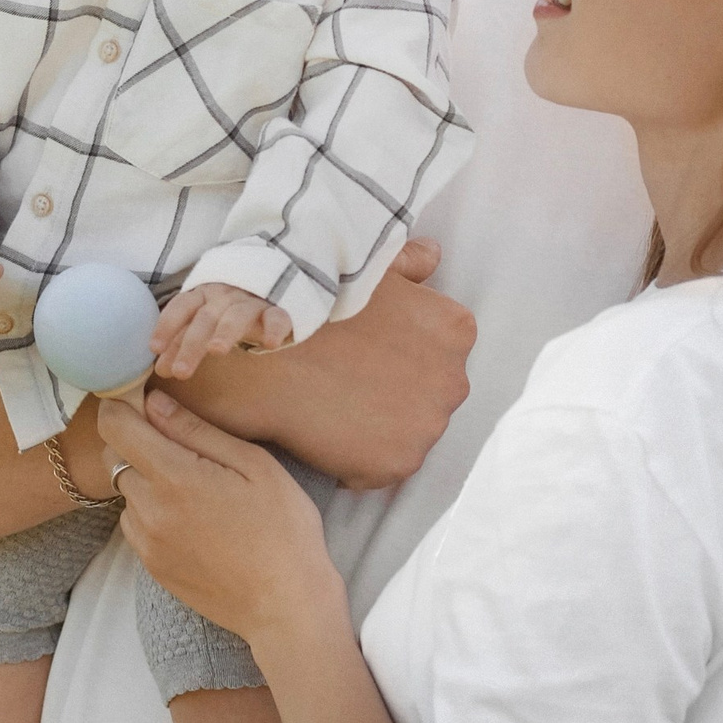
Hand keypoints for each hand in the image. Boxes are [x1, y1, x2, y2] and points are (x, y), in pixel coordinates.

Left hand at [97, 384, 342, 643]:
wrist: (286, 605)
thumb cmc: (283, 530)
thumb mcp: (255, 465)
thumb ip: (198, 431)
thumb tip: (153, 401)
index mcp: (174, 477)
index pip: (115, 427)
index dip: (121, 406)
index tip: (140, 401)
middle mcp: (149, 509)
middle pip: (114, 457)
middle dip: (135, 441)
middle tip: (176, 440)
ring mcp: (147, 542)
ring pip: (125, 491)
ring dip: (144, 478)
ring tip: (192, 484)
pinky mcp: (152, 566)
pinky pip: (135, 523)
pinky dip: (151, 510)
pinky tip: (190, 515)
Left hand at [151, 281, 293, 383]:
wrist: (269, 288)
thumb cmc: (227, 311)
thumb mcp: (203, 322)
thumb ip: (182, 343)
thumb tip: (161, 370)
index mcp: (203, 295)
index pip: (181, 306)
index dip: (167, 325)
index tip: (154, 349)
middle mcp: (225, 295)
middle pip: (205, 318)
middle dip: (191, 344)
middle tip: (180, 373)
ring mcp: (252, 302)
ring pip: (237, 315)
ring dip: (225, 332)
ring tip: (216, 351)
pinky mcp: (278, 310)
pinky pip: (277, 317)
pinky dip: (274, 328)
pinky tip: (270, 344)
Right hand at [180, 238, 472, 488]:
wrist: (266, 355)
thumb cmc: (317, 307)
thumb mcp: (368, 271)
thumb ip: (410, 263)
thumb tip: (433, 255)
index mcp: (455, 331)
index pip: (443, 353)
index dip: (402, 355)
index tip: (368, 353)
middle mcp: (455, 380)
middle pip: (431, 395)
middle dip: (398, 392)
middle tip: (348, 382)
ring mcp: (429, 426)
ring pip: (410, 433)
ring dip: (380, 427)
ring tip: (336, 407)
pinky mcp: (399, 463)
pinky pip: (384, 467)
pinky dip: (360, 459)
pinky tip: (329, 433)